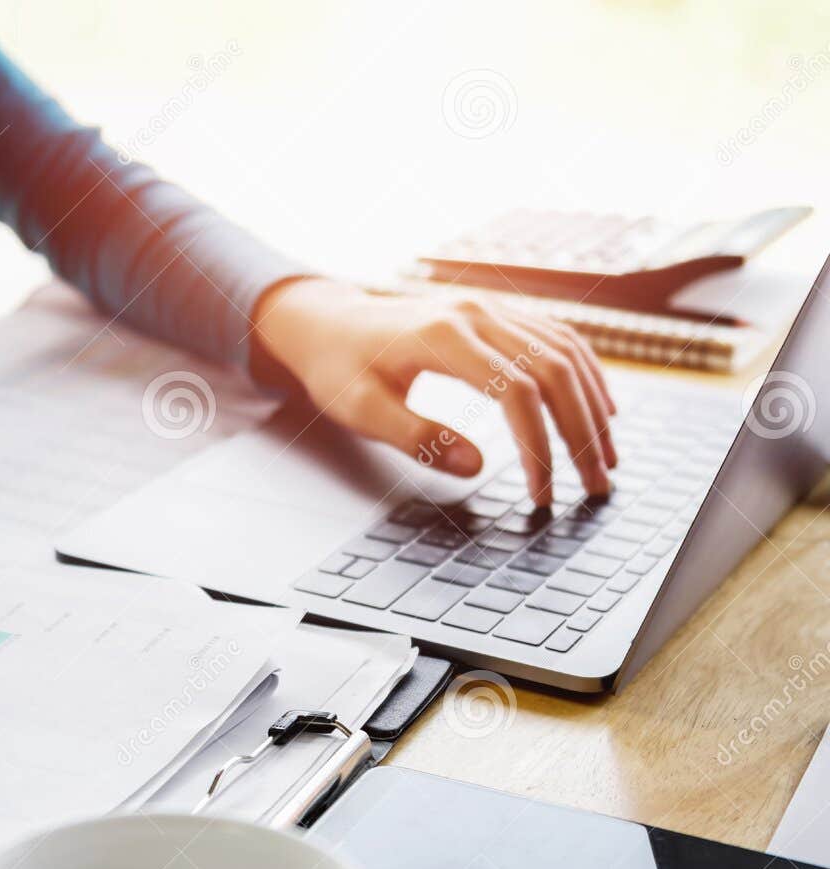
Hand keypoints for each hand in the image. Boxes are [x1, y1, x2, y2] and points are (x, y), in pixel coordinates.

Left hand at [252, 278, 615, 505]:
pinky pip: (555, 337)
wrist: (327, 323)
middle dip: (582, 433)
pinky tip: (600, 406)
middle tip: (596, 486)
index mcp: (443, 337)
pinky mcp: (495, 314)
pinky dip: (584, 373)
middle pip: (554, 370)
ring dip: (593, 405)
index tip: (542, 493)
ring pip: (563, 352)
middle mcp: (476, 314)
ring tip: (607, 457)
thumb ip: (414, 436)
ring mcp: (490, 309)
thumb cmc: (338, 368)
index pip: (516, 392)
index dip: (538, 446)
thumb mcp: (359, 409)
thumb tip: (475, 467)